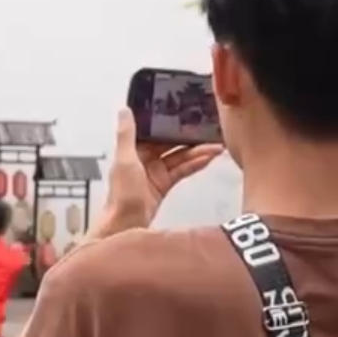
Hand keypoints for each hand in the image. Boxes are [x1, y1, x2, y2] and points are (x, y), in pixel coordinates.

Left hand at [96, 108, 222, 232]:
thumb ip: (127, 135)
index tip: (185, 112)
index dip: (169, 123)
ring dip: (197, 151)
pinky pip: (181, 171)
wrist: (126, 225)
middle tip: (207, 128)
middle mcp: (144, 159)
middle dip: (188, 137)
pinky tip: (208, 159)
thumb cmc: (121, 195)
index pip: (154, 131)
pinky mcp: (164, 184)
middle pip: (170, 143)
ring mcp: (155, 172)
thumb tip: (125, 110)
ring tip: (216, 145)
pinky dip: (195, 165)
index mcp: (133, 150)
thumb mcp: (125, 160)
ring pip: (179, 157)